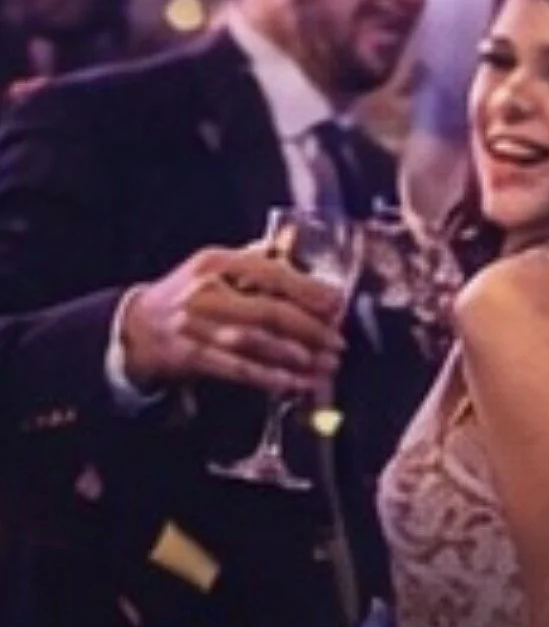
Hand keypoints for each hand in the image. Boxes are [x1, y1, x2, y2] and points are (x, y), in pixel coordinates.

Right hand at [121, 244, 345, 395]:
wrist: (133, 327)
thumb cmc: (185, 293)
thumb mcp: (213, 265)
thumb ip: (254, 257)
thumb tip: (294, 243)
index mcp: (216, 262)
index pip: (271, 273)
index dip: (308, 289)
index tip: (336, 302)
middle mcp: (206, 292)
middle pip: (267, 311)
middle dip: (310, 328)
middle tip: (338, 341)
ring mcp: (195, 326)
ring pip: (256, 343)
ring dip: (296, 356)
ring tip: (325, 366)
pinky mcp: (190, 356)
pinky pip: (237, 369)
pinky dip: (269, 378)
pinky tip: (293, 383)